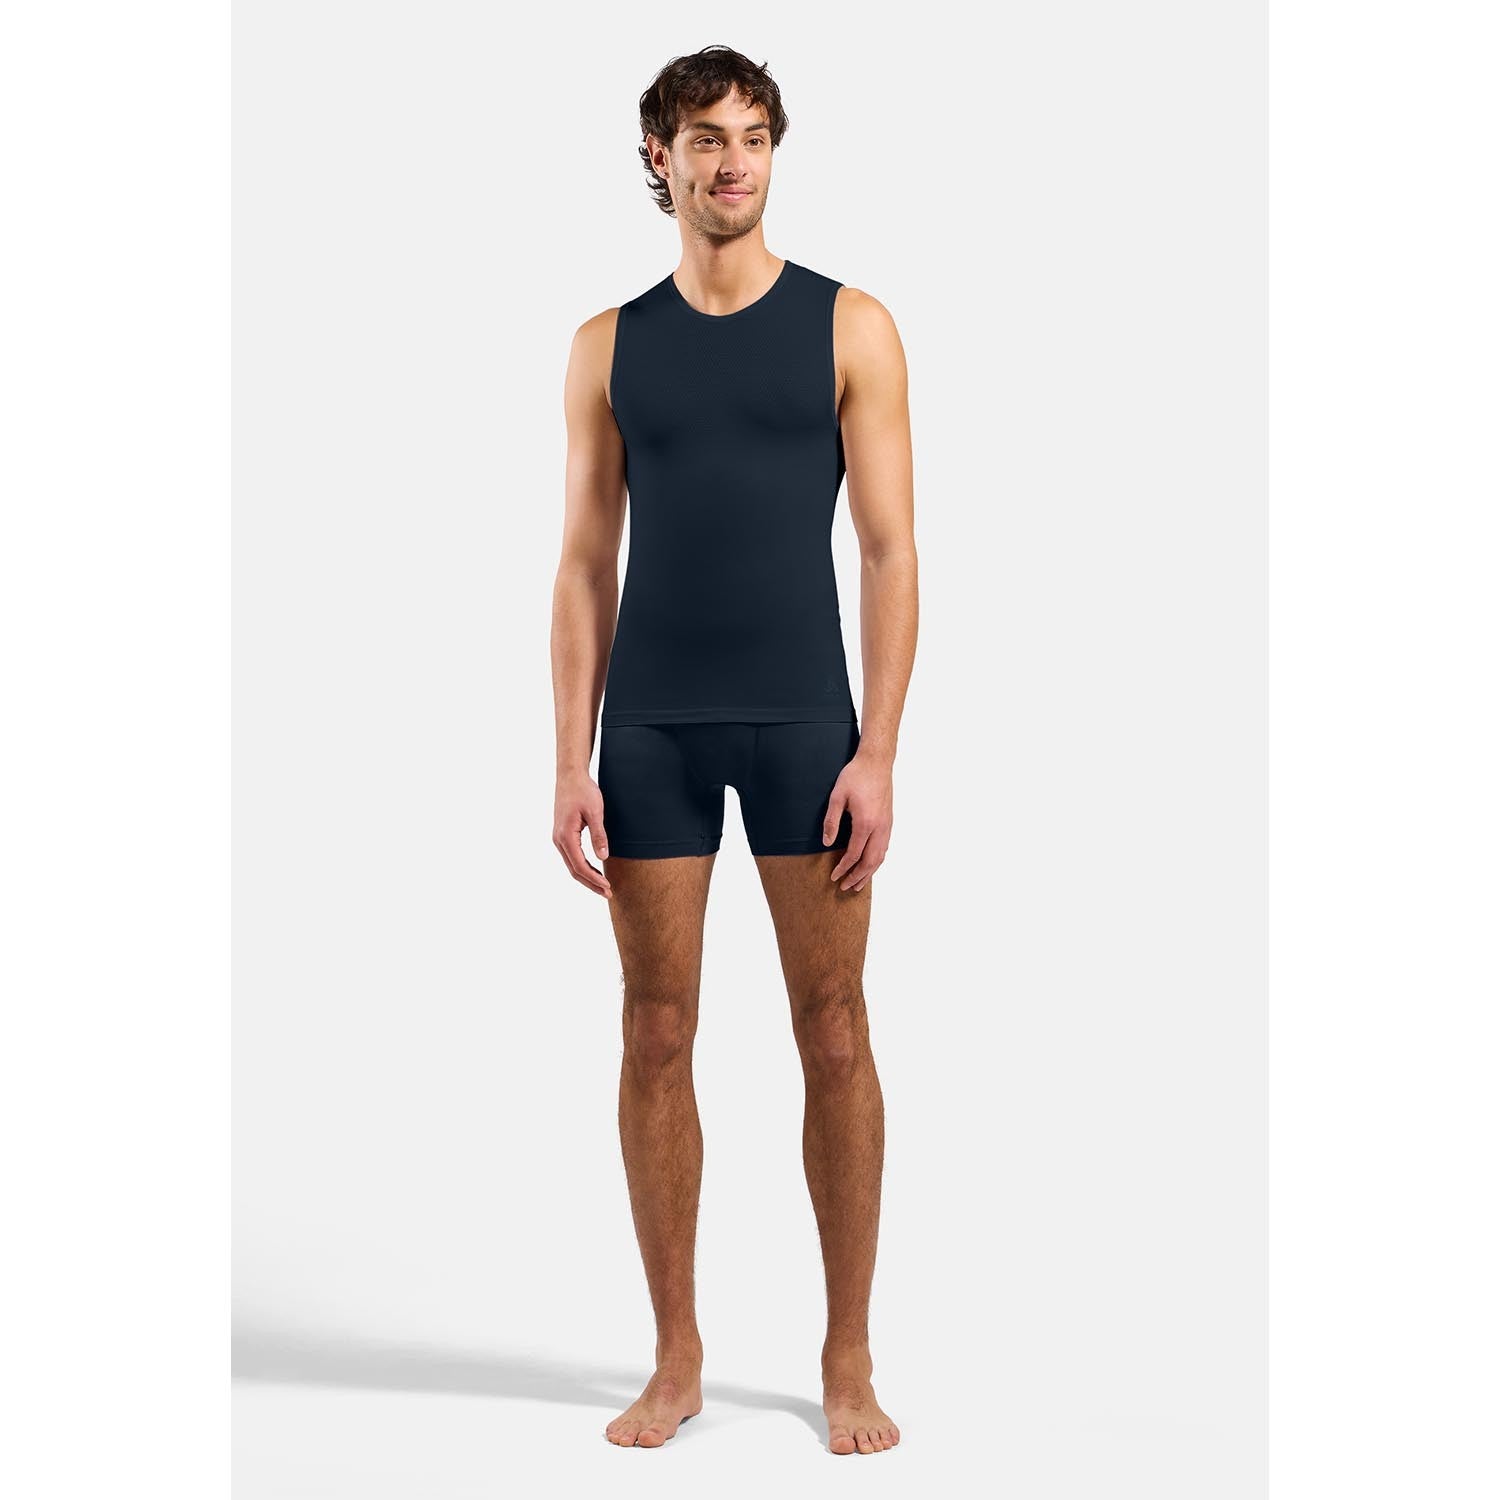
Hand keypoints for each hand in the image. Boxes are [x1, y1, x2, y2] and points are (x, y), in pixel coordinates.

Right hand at [553, 770, 612, 898]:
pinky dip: (583, 867)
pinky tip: (594, 871)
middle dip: (591, 884)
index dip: (594, 879)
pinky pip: (572, 857)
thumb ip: (599, 835)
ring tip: (603, 887)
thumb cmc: (583, 791)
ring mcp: (559, 838)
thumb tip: (603, 857)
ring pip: (572, 865)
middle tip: (608, 894)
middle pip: (574, 870)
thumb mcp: (595, 812)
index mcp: (565, 836)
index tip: (608, 887)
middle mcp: (558, 840)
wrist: (570, 776)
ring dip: (587, 877)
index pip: (580, 865)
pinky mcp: (562, 835)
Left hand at [823, 751, 892, 891]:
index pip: (854, 854)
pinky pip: (885, 848)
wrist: (877, 762)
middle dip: (857, 877)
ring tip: (858, 884)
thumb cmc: (856, 776)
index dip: (843, 868)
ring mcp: (887, 825)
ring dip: (869, 873)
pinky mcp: (889, 822)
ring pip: (880, 857)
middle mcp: (880, 827)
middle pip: (870, 861)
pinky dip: (877, 861)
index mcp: (865, 822)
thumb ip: (831, 821)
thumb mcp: (837, 796)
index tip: (833, 877)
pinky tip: (870, 865)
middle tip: (845, 888)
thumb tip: (827, 843)